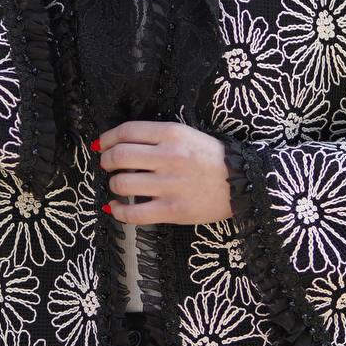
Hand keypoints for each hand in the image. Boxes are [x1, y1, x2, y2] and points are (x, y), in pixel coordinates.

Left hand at [95, 120, 233, 225]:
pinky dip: (118, 211)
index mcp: (172, 134)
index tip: (101, 144)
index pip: (126, 131)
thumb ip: (157, 137)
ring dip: (113, 184)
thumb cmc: (213, 159)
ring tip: (117, 185)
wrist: (244, 183)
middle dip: (106, 161)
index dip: (107, 138)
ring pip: (122, 183)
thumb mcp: (188, 135)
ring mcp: (170, 185)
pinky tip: (116, 208)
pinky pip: (134, 213)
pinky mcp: (173, 210)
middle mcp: (169, 157)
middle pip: (119, 156)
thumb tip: (120, 142)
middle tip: (107, 164)